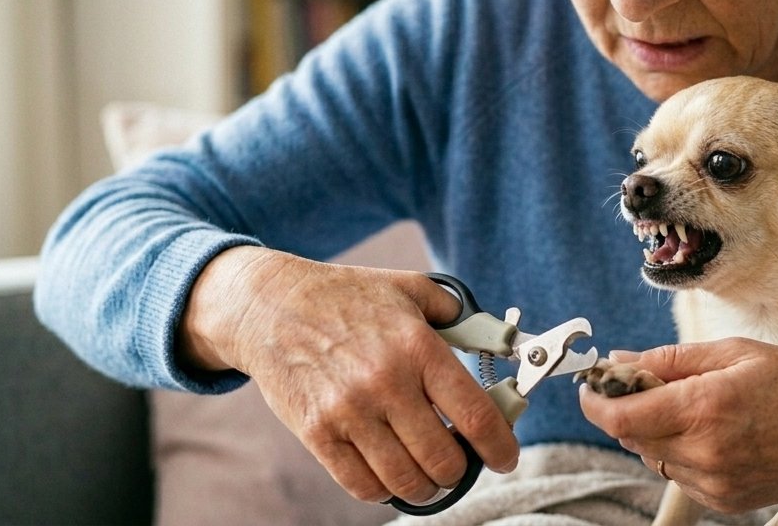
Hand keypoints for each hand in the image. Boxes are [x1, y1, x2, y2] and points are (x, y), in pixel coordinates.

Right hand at [178, 246, 518, 503]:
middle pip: (443, 458)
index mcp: (417, 347)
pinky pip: (362, 485)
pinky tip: (391, 474)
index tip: (504, 456)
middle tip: (460, 461)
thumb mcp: (410, 288)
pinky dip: (385, 489)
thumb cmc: (348, 297)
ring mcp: (349, 411)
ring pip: (406, 480)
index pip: (474, 413)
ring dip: (427, 485)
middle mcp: (386, 382)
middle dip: (460, 468)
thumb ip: (456, 313)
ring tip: (429, 473)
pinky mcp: (317, 433)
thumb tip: (495, 340)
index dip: (499, 445)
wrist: (272, 306)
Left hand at [579, 337, 777, 515]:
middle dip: (627, 409)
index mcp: (707, 407)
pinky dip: (679, 452)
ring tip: (691, 405)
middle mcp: (706, 452)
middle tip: (644, 382)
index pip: (621, 416)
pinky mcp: (725, 500)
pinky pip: (678, 475)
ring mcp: (715, 483)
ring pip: (652, 457)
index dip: (595, 400)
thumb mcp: (735, 352)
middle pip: (632, 437)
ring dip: (654, 431)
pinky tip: (710, 431)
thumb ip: (670, 360)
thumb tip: (620, 361)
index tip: (591, 385)